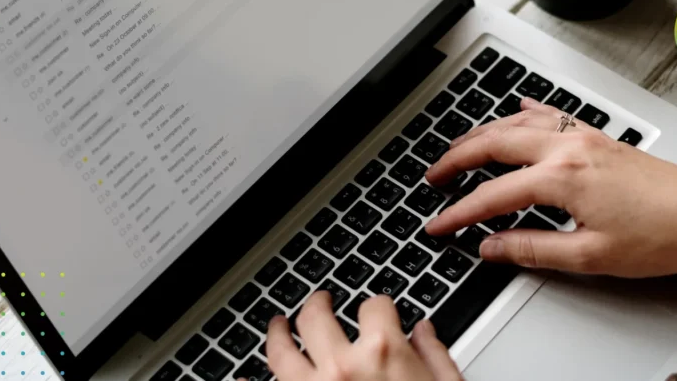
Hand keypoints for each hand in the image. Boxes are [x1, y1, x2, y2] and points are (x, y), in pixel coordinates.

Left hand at [263, 292, 461, 380]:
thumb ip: (436, 358)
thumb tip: (425, 333)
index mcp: (384, 354)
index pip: (374, 307)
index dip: (378, 308)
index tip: (378, 312)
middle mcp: (341, 367)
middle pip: (316, 317)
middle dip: (318, 304)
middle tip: (319, 303)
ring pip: (280, 352)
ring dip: (277, 333)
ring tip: (278, 326)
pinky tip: (240, 378)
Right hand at [424, 97, 676, 277]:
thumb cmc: (663, 236)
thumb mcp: (590, 256)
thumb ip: (532, 249)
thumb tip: (491, 247)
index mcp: (562, 178)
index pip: (492, 196)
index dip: (458, 213)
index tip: (438, 225)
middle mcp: (569, 148)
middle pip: (494, 144)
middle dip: (455, 159)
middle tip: (432, 177)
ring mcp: (584, 137)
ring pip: (517, 123)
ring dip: (482, 134)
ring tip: (458, 148)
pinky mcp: (598, 138)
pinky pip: (550, 114)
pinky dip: (524, 113)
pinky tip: (516, 109)